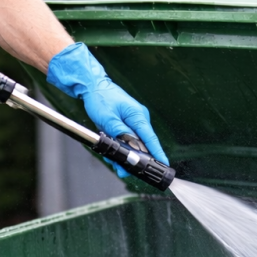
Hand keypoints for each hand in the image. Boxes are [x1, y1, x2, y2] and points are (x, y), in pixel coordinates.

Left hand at [46, 43, 167, 177]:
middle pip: (143, 144)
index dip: (157, 153)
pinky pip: (128, 139)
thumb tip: (131, 147)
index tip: (163, 164)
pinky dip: (121, 147)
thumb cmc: (100, 98)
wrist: (93, 86)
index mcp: (137, 115)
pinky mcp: (128, 123)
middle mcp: (139, 118)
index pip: (150, 138)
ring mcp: (134, 121)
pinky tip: (113, 155)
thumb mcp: (108, 118)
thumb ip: (120, 134)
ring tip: (116, 164)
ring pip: (134, 143)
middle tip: (126, 170)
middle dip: (136, 159)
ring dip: (126, 154)